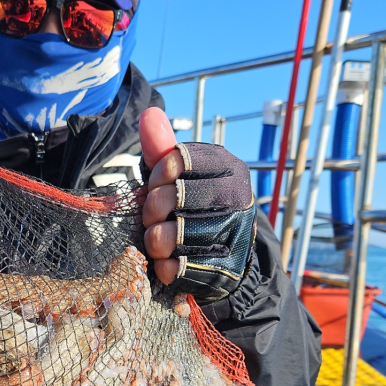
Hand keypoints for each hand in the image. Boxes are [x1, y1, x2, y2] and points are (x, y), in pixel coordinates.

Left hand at [139, 107, 255, 302]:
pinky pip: (174, 267)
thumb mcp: (181, 176)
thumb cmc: (197, 208)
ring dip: (155, 239)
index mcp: (230, 168)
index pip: (175, 160)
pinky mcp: (222, 271)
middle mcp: (237, 200)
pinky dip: (163, 266)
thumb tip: (148, 114)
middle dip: (152, 210)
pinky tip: (169, 260)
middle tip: (154, 216)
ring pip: (168, 236)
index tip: (159, 184)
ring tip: (160, 238)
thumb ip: (163, 148)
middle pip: (169, 197)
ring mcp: (233, 236)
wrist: (229, 258)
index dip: (158, 175)